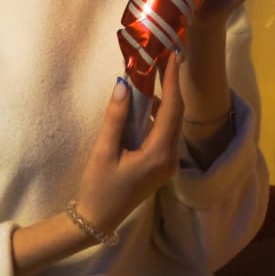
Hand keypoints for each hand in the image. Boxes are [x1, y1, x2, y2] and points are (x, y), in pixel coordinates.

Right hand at [75, 55, 183, 234]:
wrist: (98, 220)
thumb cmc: (99, 187)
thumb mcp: (104, 151)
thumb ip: (115, 118)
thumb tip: (123, 85)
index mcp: (159, 154)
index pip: (172, 109)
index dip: (172, 81)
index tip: (173, 55)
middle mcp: (170, 158)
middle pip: (176, 113)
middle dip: (172, 84)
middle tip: (166, 57)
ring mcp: (168, 163)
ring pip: (172, 122)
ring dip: (165, 98)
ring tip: (155, 73)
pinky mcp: (161, 164)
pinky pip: (164, 132)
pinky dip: (158, 113)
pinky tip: (146, 101)